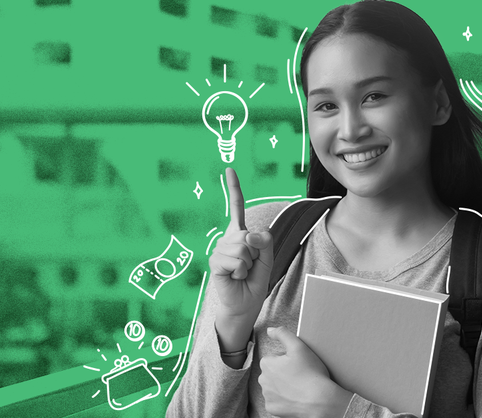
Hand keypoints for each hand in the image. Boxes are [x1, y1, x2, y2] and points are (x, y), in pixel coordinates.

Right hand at [209, 167, 273, 318]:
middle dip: (256, 253)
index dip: (233, 188)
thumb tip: (248, 234)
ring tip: (241, 273)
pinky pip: (236, 260)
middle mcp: (227, 238)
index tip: (229, 169)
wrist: (244, 303)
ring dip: (248, 264)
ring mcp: (219, 249)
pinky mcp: (214, 261)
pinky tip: (234, 277)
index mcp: (239, 233)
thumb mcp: (267, 258)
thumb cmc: (254, 281)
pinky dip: (240, 271)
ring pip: (243, 248)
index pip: (236, 207)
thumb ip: (264, 242)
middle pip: (248, 234)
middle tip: (250, 267)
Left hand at [259, 327, 352, 417]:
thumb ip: (282, 334)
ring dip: (283, 386)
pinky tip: (295, 398)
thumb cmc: (310, 373)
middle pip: (273, 373)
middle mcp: (262, 380)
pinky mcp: (272, 408)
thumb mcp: (298, 346)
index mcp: (266, 363)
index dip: (289, 360)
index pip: (275, 358)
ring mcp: (267, 396)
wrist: (320, 401)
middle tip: (300, 375)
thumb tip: (270, 330)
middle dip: (283, 373)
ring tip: (299, 387)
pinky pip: (276, 402)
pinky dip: (284, 400)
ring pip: (274, 387)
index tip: (299, 365)